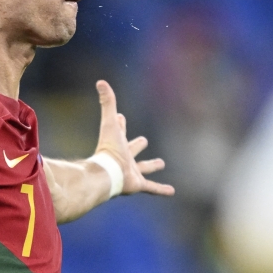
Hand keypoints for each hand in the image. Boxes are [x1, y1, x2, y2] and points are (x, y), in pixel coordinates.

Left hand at [94, 79, 173, 196]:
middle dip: (136, 145)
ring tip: (160, 163)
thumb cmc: (109, 148)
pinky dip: (161, 189)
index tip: (120, 116)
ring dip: (151, 166)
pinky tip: (172, 191)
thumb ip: (107, 102)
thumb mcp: (110, 122)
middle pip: (132, 149)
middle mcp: (125, 157)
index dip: (120, 123)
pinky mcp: (138, 184)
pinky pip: (152, 187)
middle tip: (143, 141)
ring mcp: (132, 171)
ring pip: (143, 168)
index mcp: (118, 144)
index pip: (119, 130)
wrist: (108, 174)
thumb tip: (100, 81)